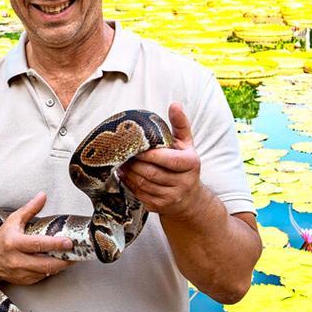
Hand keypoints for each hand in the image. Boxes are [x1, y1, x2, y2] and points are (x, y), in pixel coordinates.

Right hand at [0, 192, 73, 285]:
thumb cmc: (1, 238)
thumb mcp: (13, 220)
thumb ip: (30, 208)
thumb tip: (43, 196)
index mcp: (14, 243)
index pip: (37, 244)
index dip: (54, 244)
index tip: (68, 242)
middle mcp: (17, 260)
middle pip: (45, 263)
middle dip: (64, 260)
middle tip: (76, 253)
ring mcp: (20, 273)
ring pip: (46, 272)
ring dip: (60, 265)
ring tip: (72, 258)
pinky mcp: (24, 280)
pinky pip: (42, 277)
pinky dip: (52, 270)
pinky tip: (59, 263)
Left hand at [118, 103, 204, 219]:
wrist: (190, 198)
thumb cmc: (184, 165)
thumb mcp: (186, 144)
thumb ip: (180, 124)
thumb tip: (175, 104)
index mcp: (191, 164)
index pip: (167, 159)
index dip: (149, 154)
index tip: (135, 147)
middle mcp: (184, 183)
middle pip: (152, 172)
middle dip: (134, 163)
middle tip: (121, 154)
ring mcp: (172, 197)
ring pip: (143, 184)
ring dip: (128, 173)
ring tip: (120, 162)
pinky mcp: (160, 207)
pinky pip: (140, 195)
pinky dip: (129, 184)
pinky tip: (123, 175)